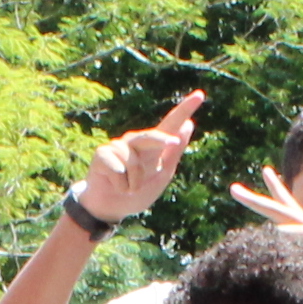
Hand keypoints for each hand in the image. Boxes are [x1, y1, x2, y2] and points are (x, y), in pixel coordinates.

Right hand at [74, 89, 204, 225]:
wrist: (112, 208)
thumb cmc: (138, 191)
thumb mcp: (162, 174)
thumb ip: (173, 152)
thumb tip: (188, 125)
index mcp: (154, 145)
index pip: (171, 124)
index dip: (185, 109)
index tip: (200, 95)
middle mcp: (136, 140)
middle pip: (153, 136)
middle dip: (163, 141)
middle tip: (173, 144)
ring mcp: (118, 145)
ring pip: (134, 163)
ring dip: (134, 183)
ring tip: (128, 188)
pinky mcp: (103, 153)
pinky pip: (119, 171)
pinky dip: (121, 185)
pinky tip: (114, 185)